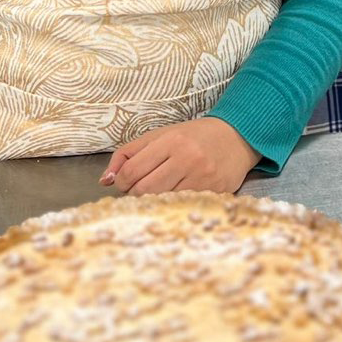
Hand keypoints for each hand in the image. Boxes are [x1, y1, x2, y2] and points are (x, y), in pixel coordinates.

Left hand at [99, 117, 261, 195]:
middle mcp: (187, 159)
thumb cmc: (193, 136)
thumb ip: (128, 154)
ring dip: (154, 201)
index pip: (132, 171)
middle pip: (145, 191)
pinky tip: (176, 195)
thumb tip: (105, 181)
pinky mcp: (216, 193)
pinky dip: (173, 205)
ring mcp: (203, 178)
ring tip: (158, 191)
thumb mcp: (159, 135)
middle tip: (139, 189)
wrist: (237, 137)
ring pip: (163, 202)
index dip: (122, 181)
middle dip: (135, 193)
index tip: (125, 181)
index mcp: (171, 141)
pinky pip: (183, 206)